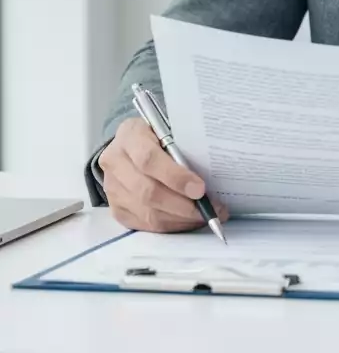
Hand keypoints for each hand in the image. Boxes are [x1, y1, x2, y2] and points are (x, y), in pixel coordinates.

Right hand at [98, 117, 229, 232]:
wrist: (128, 144)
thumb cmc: (156, 133)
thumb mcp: (168, 126)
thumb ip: (182, 143)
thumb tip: (211, 168)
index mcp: (129, 135)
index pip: (149, 160)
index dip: (176, 177)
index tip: (200, 189)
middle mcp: (115, 162)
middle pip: (148, 192)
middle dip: (183, 205)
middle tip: (210, 209)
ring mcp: (112, 188)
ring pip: (146, 212)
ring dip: (180, 219)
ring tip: (205, 217)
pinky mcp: (116, 208)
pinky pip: (144, 224)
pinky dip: (170, 226)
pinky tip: (188, 221)